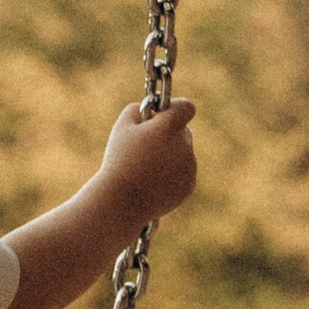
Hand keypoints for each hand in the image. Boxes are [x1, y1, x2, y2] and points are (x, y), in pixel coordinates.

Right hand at [102, 94, 197, 223]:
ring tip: (143, 167)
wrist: (123, 201)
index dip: (175, 107)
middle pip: (183, 132)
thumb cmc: (119, 160)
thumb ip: (136, 110)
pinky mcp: (189, 186)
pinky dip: (171, 174)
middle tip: (145, 143)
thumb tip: (148, 110)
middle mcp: (185, 145)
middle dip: (168, 134)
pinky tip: (150, 181)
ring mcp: (189, 167)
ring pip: (182, 153)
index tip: (162, 113)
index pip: (186, 107)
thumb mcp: (121, 128)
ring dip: (168, 155)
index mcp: (169, 128)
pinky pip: (182, 173)